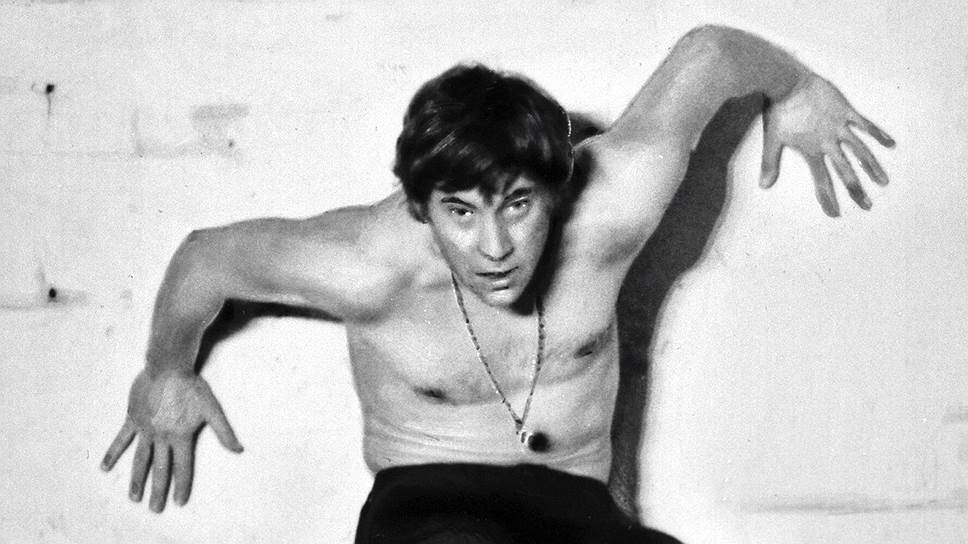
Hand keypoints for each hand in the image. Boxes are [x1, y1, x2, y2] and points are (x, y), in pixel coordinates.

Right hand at [100, 369, 242, 511]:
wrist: (168, 367)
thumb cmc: (192, 387)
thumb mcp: (212, 409)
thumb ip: (224, 432)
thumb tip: (239, 449)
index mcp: (180, 436)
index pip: (182, 467)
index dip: (182, 485)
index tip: (179, 502)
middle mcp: (162, 437)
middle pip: (160, 469)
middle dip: (158, 491)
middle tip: (155, 509)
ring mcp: (145, 429)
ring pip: (140, 460)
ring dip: (137, 480)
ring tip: (134, 498)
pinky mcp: (133, 419)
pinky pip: (121, 440)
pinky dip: (113, 454)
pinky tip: (105, 468)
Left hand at [760, 74, 894, 216]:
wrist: (786, 82)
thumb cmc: (778, 110)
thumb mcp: (772, 139)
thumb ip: (770, 163)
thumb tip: (763, 186)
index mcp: (811, 151)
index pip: (821, 181)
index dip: (827, 198)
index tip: (834, 214)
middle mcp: (828, 142)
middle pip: (845, 171)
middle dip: (856, 190)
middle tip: (867, 206)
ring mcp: (839, 126)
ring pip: (860, 151)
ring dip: (872, 167)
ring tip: (883, 182)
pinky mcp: (846, 110)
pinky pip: (866, 124)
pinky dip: (879, 134)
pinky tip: (891, 144)